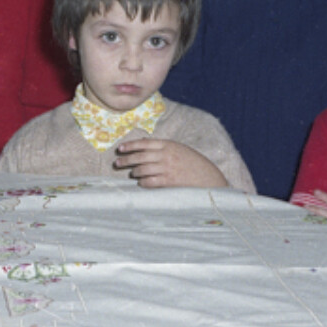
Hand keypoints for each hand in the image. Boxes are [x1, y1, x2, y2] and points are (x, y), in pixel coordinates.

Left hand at [113, 138, 228, 188]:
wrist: (210, 178)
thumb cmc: (195, 163)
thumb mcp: (180, 149)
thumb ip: (163, 147)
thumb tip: (144, 143)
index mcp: (169, 145)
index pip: (144, 143)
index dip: (130, 146)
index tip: (120, 148)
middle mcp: (166, 155)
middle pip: (139, 156)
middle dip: (126, 159)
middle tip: (116, 163)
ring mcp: (167, 168)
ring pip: (142, 169)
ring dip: (134, 172)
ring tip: (132, 173)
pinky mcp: (169, 181)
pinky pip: (149, 181)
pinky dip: (142, 182)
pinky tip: (141, 183)